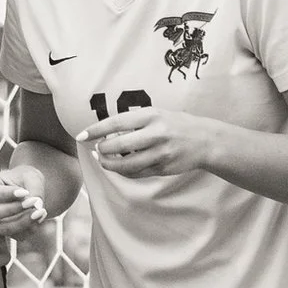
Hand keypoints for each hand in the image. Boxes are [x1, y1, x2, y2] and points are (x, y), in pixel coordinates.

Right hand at [0, 167, 48, 236]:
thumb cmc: (26, 179)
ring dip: (22, 223)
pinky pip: (15, 235)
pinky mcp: (4, 230)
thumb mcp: (32, 176)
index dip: (7, 194)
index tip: (25, 192)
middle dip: (13, 210)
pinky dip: (29, 229)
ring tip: (40, 212)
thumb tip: (37, 206)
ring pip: (2, 228)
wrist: (29, 188)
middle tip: (33, 202)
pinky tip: (40, 218)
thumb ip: (34, 189)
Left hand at [80, 106, 222, 178]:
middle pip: (118, 145)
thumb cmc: (175, 124)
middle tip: (98, 149)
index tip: (81, 135)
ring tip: (104, 161)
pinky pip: (137, 173)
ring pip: (126, 164)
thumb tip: (106, 133)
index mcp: (151, 115)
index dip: (96, 130)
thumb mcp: (156, 114)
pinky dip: (125, 171)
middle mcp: (155, 133)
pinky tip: (120, 167)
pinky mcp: (163, 168)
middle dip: (102, 150)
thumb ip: (134, 122)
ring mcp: (160, 153)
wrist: (205, 140)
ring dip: (110, 164)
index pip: (116, 123)